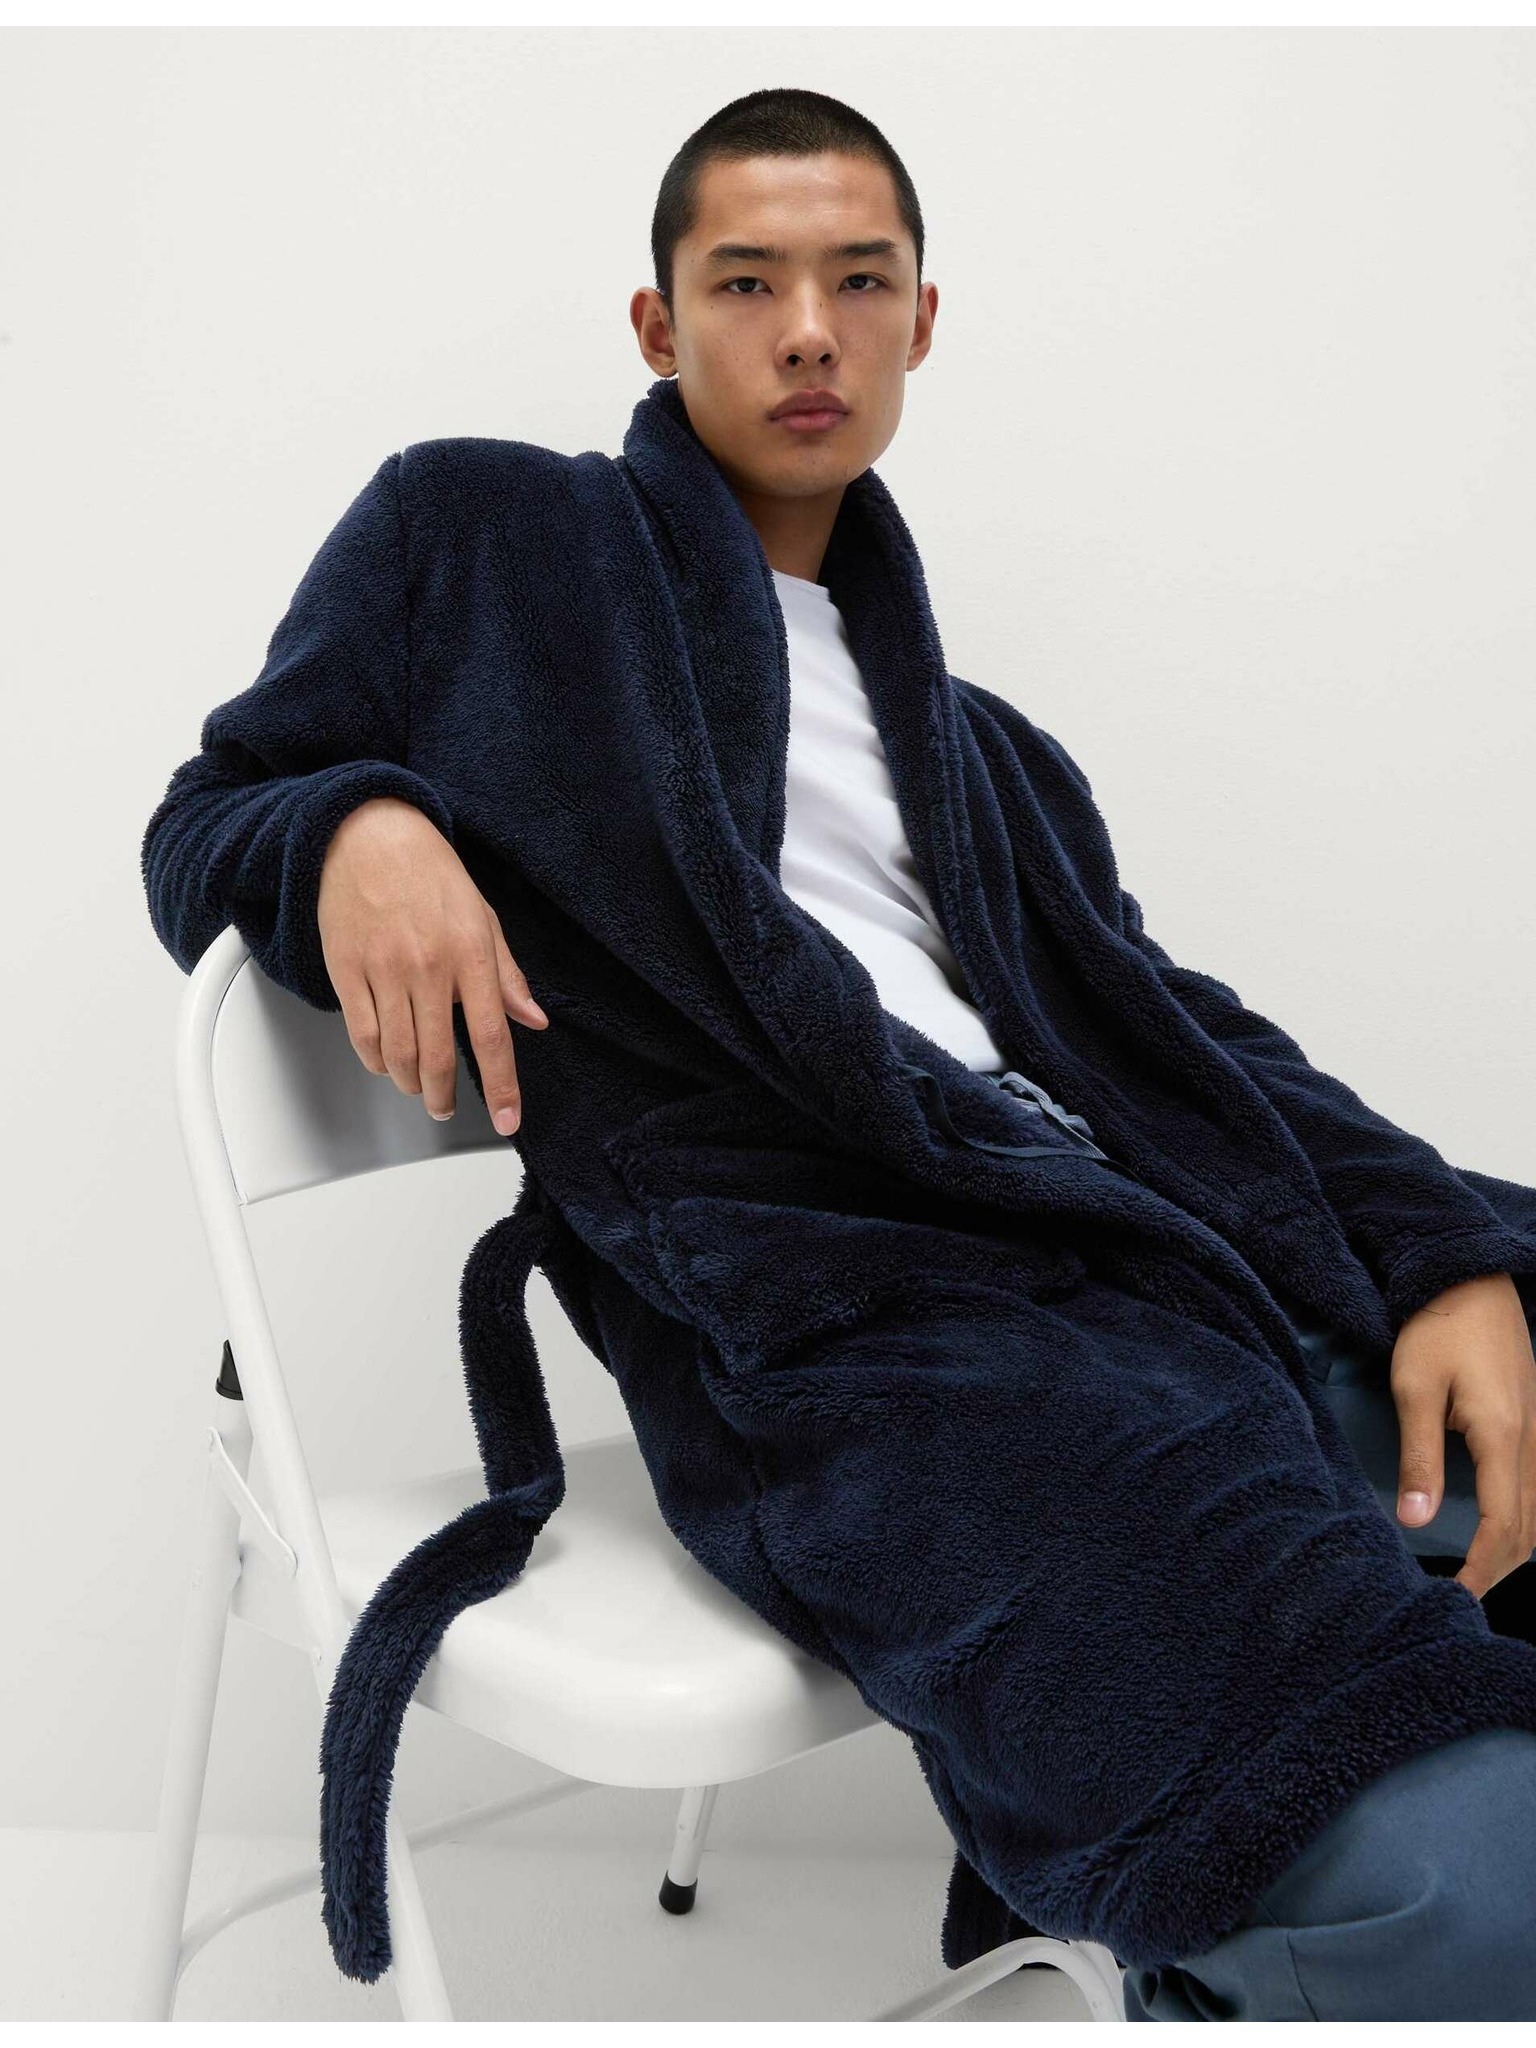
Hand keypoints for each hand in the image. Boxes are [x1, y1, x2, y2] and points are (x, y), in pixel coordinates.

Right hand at [317, 796, 547, 1133]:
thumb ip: (507, 976)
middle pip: (437, 1057)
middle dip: (444, 1096)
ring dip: (409, 1082)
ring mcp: (385, 970)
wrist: (368, 835)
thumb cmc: (430, 874)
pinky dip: (375, 1060)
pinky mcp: (347, 970)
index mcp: (471, 954)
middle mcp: (429, 966)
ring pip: (396, 1054)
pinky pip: (362, 1034)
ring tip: (418, 1086)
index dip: (502, 1086)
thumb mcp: (484, 918)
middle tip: (446, 1107)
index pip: (492, 1037)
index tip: (508, 1119)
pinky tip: (385, 1061)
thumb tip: (532, 1019)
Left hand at [1391, 1272, 1535, 1598]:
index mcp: (1504, 1437)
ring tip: (1476, 1572)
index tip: (1456, 1600)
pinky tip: (1496, 1528)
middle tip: (1462, 1597)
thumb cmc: (1437, 1327)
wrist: (1470, 1277)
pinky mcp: (1530, 1421)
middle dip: (1500, 1569)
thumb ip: (1418, 1457)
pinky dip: (1520, 1520)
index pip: (1504, 1527)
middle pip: (1531, 1529)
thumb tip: (1415, 1521)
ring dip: (1513, 1547)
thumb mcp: (1415, 1388)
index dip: (1483, 1571)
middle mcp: (1532, 1440)